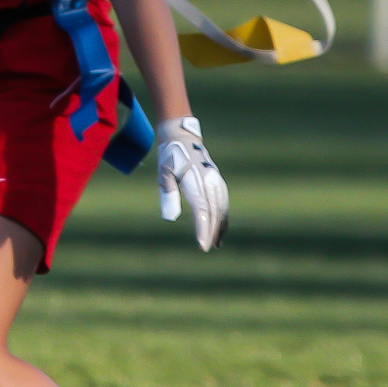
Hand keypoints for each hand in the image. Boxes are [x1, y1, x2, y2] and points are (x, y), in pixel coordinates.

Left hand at [157, 116, 228, 250]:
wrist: (183, 137)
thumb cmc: (170, 157)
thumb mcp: (163, 173)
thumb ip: (168, 194)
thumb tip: (170, 219)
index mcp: (195, 180)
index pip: (201, 209)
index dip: (203, 228)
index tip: (201, 245)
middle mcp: (209, 181)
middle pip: (214, 211)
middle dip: (211, 231)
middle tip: (206, 248)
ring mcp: (216, 181)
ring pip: (222, 208)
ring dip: (219, 226)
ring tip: (215, 243)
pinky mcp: (218, 181)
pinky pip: (224, 202)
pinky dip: (223, 216)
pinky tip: (220, 228)